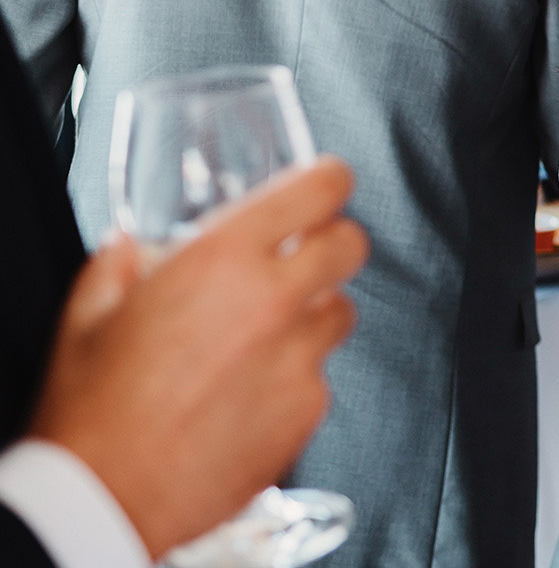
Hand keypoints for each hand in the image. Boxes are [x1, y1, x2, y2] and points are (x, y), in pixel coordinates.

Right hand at [30, 157, 368, 558]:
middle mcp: (273, 302)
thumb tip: (134, 247)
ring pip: (342, 311)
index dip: (328, 180)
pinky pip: (321, 375)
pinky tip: (250, 391)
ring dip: (313, 314)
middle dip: (330, 244)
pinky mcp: (308, 410)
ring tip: (261, 336)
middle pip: (351, 245)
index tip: (325, 183)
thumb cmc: (94, 410)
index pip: (319, 190)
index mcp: (222, 261)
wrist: (104, 497)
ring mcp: (298, 358)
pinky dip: (296, 375)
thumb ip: (121, 261)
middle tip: (300, 259)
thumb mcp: (88, 313)